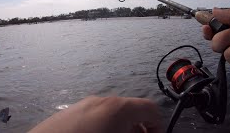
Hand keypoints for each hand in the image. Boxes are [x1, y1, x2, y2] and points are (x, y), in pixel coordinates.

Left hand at [29, 96, 162, 132]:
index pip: (150, 109)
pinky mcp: (70, 112)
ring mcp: (84, 104)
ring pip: (113, 114)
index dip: (158, 126)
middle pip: (132, 110)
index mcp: (119, 107)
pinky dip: (105, 126)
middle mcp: (103, 100)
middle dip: (139, 129)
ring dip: (122, 128)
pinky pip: (96, 116)